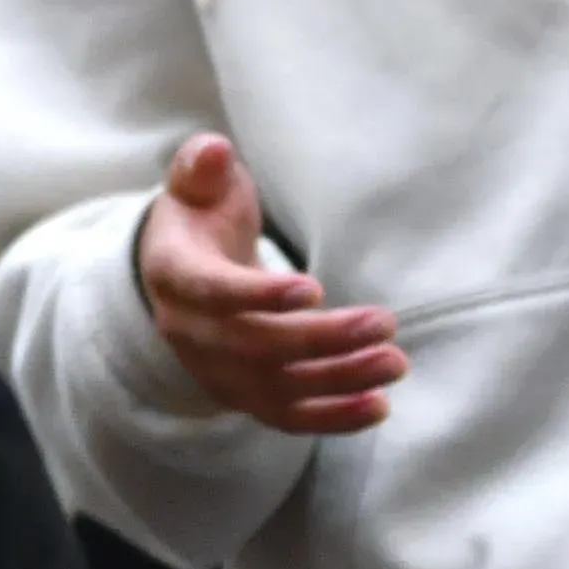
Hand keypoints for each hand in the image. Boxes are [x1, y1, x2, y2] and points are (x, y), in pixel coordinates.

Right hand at [136, 133, 400, 433]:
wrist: (183, 270)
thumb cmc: (200, 216)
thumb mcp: (195, 183)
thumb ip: (203, 167)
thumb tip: (215, 151)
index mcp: (175, 275)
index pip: (212, 293)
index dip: (258, 296)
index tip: (314, 289)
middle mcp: (190, 333)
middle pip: (255, 347)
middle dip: (321, 339)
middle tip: (383, 323)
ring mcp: (216, 370)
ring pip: (276, 388)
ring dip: (338, 380)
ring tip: (393, 363)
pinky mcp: (244, 395)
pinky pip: (287, 416)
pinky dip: (332, 417)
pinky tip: (378, 406)